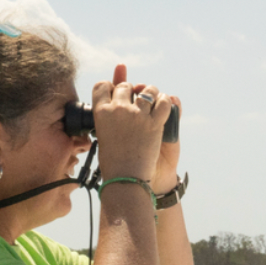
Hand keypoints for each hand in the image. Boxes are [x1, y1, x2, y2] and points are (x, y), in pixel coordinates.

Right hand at [90, 64, 175, 190]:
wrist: (125, 178)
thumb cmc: (112, 161)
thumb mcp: (102, 136)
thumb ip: (106, 118)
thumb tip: (111, 106)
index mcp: (101, 113)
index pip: (102, 86)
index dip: (109, 87)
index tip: (114, 91)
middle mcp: (118, 110)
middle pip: (125, 86)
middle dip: (130, 90)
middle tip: (133, 99)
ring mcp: (137, 115)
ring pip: (148, 90)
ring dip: (150, 92)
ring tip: (151, 99)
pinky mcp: (155, 123)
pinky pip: (163, 102)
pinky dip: (165, 101)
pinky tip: (163, 105)